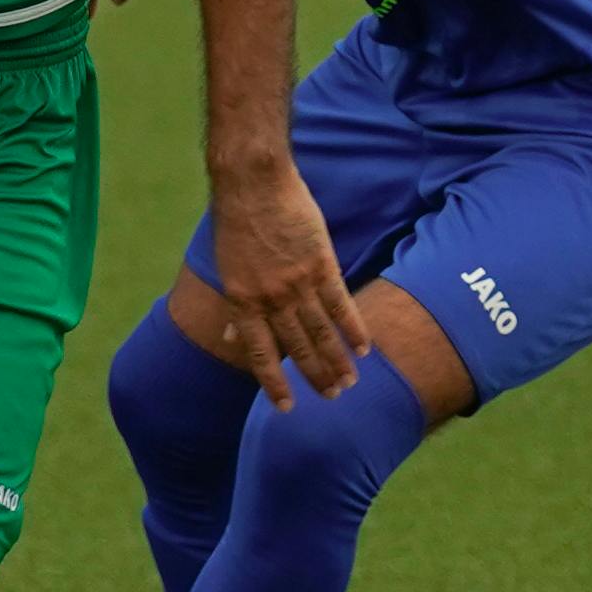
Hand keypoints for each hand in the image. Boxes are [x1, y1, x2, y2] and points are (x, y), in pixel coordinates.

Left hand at [202, 164, 361, 406]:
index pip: (261, 355)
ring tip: (350, 383)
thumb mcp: (225, 268)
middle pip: (297, 348)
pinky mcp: (321, 264)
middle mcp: (270, 299)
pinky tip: (365, 347)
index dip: (274, 384)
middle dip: (314, 378)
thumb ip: (233, 303)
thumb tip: (227, 333)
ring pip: (322, 332)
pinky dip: (354, 328)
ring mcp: (297, 283)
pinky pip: (341, 304)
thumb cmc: (235, 222)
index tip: (287, 408)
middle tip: (331, 398)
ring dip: (337, 361)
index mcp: (242, 301)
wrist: (253, 182)